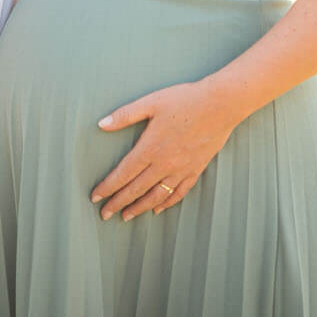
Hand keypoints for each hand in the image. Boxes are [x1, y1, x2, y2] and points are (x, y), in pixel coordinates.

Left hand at [90, 80, 239, 221]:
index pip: (123, 174)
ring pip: (156, 196)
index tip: (95, 197)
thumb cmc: (185, 100)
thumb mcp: (151, 102)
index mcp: (150, 148)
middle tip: (104, 214)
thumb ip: (125, 115)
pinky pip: (178, 193)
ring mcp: (181, 169)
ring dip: (139, 208)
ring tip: (126, 216)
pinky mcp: (195, 170)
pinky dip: (166, 203)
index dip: (107, 187)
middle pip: (136, 189)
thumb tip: (101, 124)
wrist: (220, 105)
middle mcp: (164, 164)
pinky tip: (158, 209)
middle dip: (118, 203)